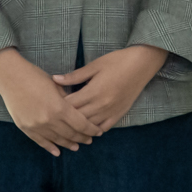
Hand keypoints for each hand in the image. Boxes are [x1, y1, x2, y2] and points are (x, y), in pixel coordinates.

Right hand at [0, 48, 100, 155]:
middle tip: (89, 140)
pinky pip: (41, 141)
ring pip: (57, 140)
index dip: (91, 130)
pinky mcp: (26, 128)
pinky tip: (57, 152)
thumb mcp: (57, 87)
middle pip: (71, 134)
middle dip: (82, 138)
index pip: (81, 124)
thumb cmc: (35, 77)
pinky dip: (50, 147)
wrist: (11, 77)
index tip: (98, 132)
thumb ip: (68, 101)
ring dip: (68, 144)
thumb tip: (78, 111)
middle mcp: (49, 120)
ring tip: (76, 147)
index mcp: (60, 108)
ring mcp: (36, 126)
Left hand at [51, 45, 167, 134]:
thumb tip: (55, 79)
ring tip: (67, 128)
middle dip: (65, 119)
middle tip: (54, 119)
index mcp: (93, 91)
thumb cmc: (117, 61)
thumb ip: (75, 76)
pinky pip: (104, 128)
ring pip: (89, 126)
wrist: (142, 64)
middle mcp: (101, 105)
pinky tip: (87, 130)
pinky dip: (94, 130)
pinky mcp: (119, 114)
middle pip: (77, 118)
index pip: (70, 105)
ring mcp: (111, 111)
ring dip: (78, 128)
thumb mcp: (95, 65)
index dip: (58, 107)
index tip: (49, 106)